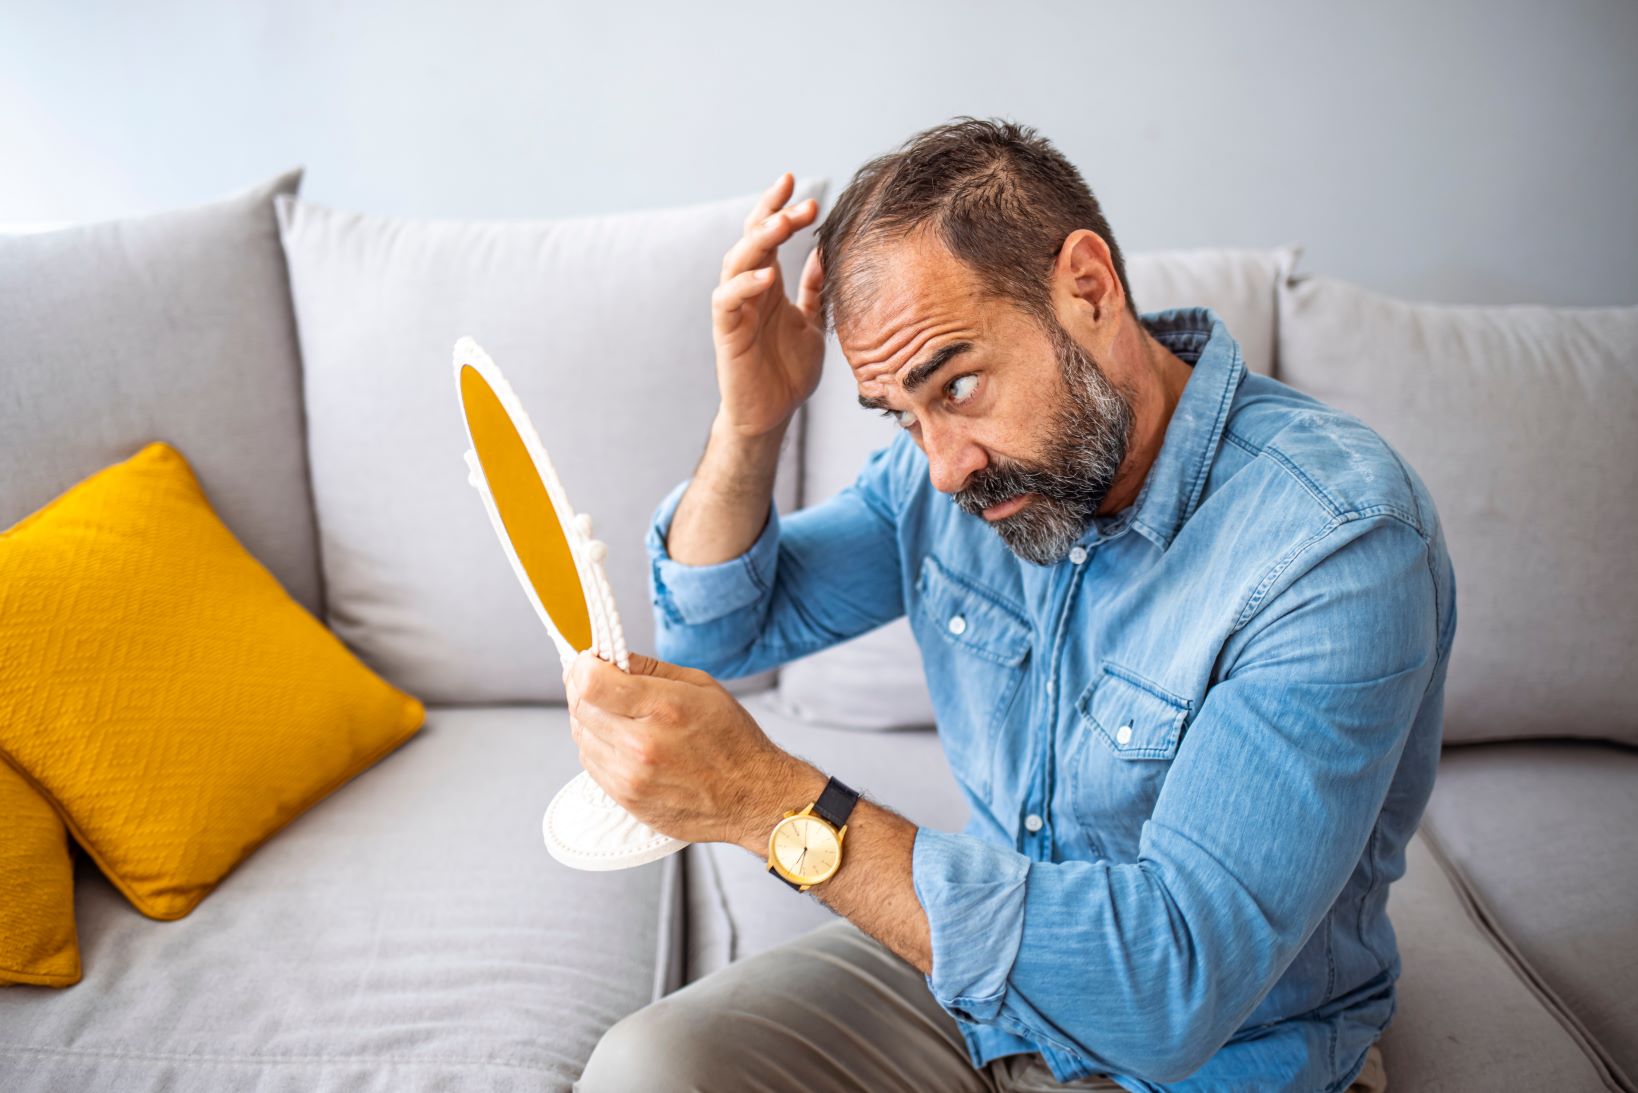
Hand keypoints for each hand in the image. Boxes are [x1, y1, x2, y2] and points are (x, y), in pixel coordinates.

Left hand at [561, 650, 818, 847]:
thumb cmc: (732, 740)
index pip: (589, 683)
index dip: (582, 666)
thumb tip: (608, 657)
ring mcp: (630, 776)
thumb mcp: (700, 686)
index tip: (590, 661)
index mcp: (663, 708)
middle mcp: (641, 745)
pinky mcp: (625, 799)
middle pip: (579, 707)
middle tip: (603, 683)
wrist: (752, 797)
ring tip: (622, 716)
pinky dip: (599, 747)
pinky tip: (625, 742)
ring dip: (591, 719)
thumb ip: (648, 669)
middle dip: (584, 688)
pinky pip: (591, 763)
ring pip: (581, 736)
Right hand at [710, 172, 826, 440]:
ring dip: (758, 241)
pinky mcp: (726, 334)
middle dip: (772, 215)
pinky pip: (728, 301)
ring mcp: (735, 310)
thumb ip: (814, 291)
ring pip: (736, 263)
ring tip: (782, 224)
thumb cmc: (788, 372)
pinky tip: (767, 276)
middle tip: (802, 202)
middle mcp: (748, 291)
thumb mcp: (811, 324)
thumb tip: (824, 253)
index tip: (798, 185)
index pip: (766, 236)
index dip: (778, 208)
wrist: (771, 415)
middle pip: (750, 239)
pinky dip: (745, 285)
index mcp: (767, 285)